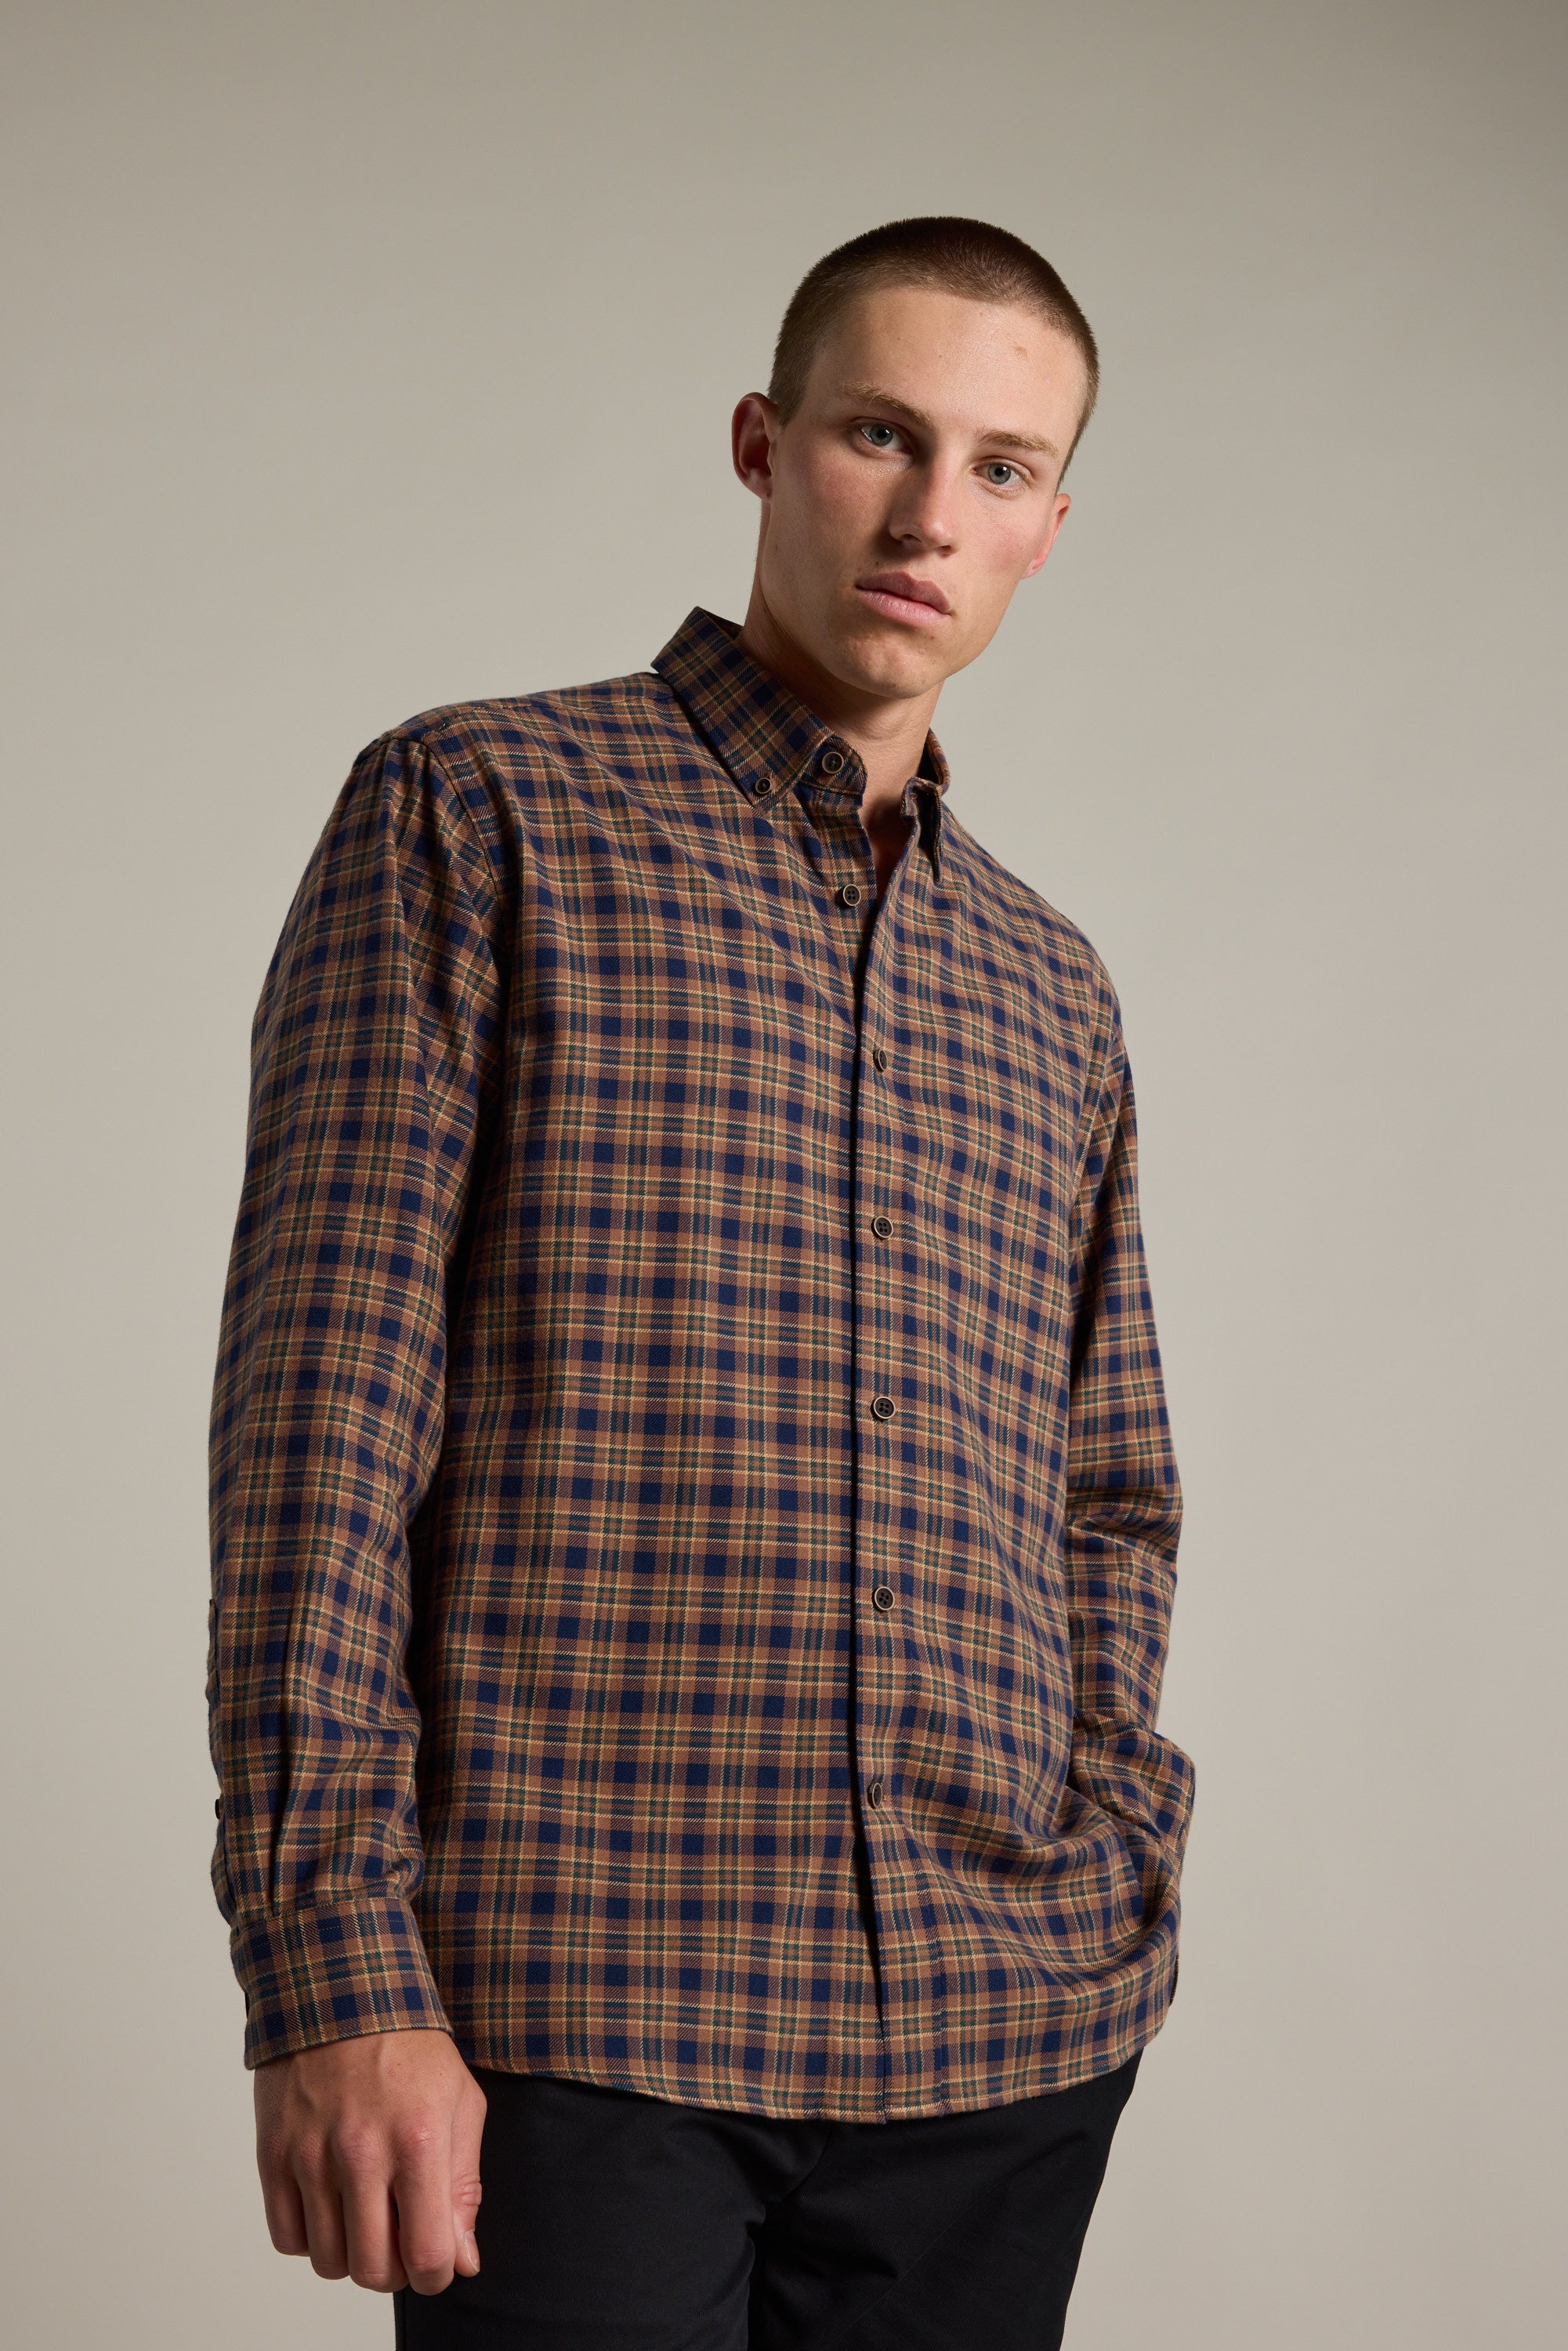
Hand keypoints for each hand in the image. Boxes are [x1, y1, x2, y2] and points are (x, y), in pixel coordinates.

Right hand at [253, 2028, 485, 2295]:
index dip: (437, 2274)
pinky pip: (287, 2238)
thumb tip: (463, 2261)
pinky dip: (310, 2236)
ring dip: (351, 2254)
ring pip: (328, 2262)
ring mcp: (310, 2155)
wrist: (340, 1988)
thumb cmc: (409, 2045)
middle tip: (401, 2240)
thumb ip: (465, 2186)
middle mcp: (361, 2153)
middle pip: (373, 2271)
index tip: (438, 2261)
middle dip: (395, 2271)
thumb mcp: (461, 2102)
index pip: (427, 2254)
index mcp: (418, 2140)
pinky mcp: (273, 2154)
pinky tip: (330, 2202)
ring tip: (366, 2216)